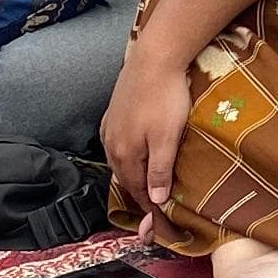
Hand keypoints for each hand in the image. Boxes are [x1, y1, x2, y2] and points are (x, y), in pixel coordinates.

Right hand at [102, 39, 195, 221]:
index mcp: (124, 154)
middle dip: (139, 194)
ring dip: (132, 174)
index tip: (160, 220)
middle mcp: (111, 142)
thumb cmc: (165, 97)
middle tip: (155, 206)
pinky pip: (117, 143)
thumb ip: (160, 171)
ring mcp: (110, 126)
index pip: (136, 191)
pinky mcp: (114, 111)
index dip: (149, 208)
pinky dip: (126, 155)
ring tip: (145, 184)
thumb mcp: (167, 139)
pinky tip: (133, 153)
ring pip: (120, 160)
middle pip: (125, 178)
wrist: (155, 57)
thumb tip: (156, 201)